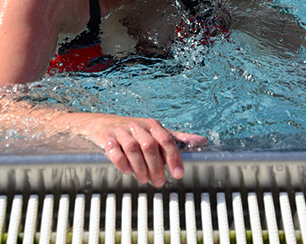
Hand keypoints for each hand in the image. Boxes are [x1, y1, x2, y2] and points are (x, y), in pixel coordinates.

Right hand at [80, 114, 206, 186]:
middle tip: (159, 182)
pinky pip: (114, 150)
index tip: (178, 175)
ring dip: (140, 167)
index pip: (166, 140)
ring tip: (144, 180)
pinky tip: (126, 171)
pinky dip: (121, 162)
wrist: (103, 124)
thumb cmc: (135, 131)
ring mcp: (121, 131)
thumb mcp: (156, 132)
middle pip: (150, 146)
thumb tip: (202, 141)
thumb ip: (178, 138)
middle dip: (156, 166)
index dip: (173, 158)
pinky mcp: (107, 137)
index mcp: (152, 125)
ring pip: (133, 148)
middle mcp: (137, 126)